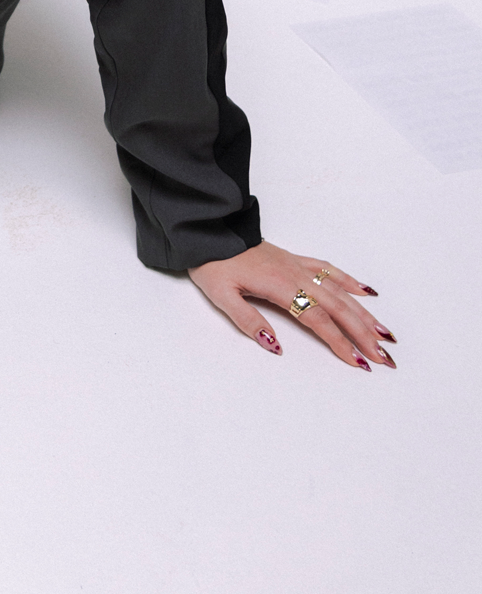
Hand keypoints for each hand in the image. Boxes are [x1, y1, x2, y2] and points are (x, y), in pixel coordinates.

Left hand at [188, 240, 397, 369]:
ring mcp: (297, 265)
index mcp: (279, 286)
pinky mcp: (293, 259)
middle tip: (385, 357)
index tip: (358, 362)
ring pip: (339, 291)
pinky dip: (349, 281)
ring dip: (364, 313)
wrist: (207, 231)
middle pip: (337, 307)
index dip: (339, 342)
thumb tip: (276, 347)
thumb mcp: (222, 296)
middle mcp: (295, 275)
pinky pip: (328, 269)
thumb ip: (248, 321)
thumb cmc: (212, 264)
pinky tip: (366, 292)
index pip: (317, 319)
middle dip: (363, 333)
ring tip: (385, 333)